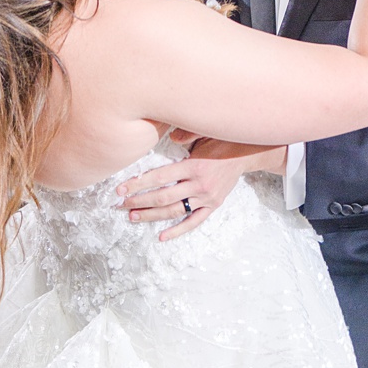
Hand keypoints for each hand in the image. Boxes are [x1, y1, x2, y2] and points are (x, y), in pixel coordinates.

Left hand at [122, 138, 283, 240]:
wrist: (247, 153)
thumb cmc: (220, 139)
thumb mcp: (204, 131)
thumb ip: (185, 133)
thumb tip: (170, 138)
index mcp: (194, 165)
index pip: (160, 177)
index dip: (138, 184)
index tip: (120, 189)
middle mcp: (200, 184)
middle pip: (164, 197)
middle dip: (139, 201)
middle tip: (120, 205)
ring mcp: (207, 197)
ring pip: (175, 211)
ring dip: (153, 215)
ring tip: (133, 216)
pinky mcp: (213, 205)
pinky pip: (194, 222)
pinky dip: (178, 230)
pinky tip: (162, 236)